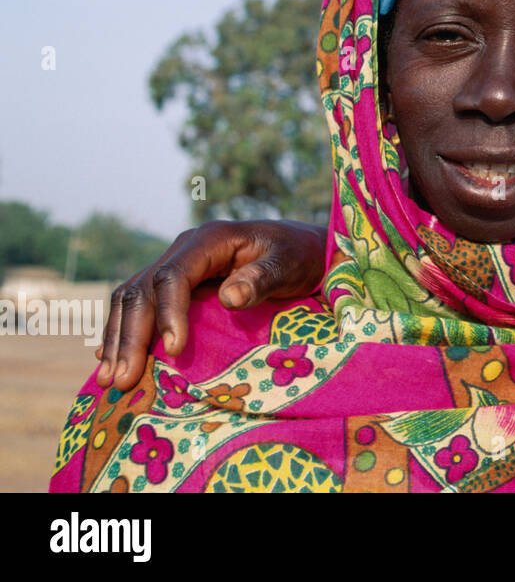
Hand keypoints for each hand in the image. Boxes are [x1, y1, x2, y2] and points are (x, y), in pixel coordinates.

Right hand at [95, 219, 327, 391]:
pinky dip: (122, 333)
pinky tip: (107, 360)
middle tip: (124, 379)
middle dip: (132, 336)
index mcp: (211, 239)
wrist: (303, 249)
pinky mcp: (175, 285)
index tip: (174, 350)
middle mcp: (185, 249)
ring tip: (110, 379)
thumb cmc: (300, 256)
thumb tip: (230, 298)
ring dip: (119, 339)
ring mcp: (176, 265)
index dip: (168, 312)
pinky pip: (140, 306)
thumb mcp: (289, 264)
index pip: (173, 275)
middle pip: (143, 290)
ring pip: (132, 299)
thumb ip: (262, 278)